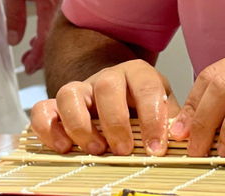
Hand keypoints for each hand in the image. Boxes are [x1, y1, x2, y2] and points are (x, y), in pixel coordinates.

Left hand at [1, 0, 67, 72]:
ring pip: (59, 25)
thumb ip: (15, 15)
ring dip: (47, 39)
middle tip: (27, 64)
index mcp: (51, 0)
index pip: (48, 37)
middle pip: (57, 34)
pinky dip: (51, 26)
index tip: (27, 67)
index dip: (38, 56)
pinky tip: (40, 30)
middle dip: (43, 53)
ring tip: (30, 50)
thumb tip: (16, 40)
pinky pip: (61, 14)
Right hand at [30, 60, 180, 155]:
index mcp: (138, 74)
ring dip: (81, 124)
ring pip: (70, 92)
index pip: (147, 86)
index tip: (156, 148)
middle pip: (107, 84)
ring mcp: (80, 89)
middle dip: (115, 121)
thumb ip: (171, 120)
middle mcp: (107, 77)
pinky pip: (42, 109)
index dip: (152, 117)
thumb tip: (182, 139)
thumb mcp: (162, 107)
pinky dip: (48, 128)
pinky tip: (64, 148)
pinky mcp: (57, 106)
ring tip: (95, 149)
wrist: (117, 95)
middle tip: (123, 150)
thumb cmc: (142, 105)